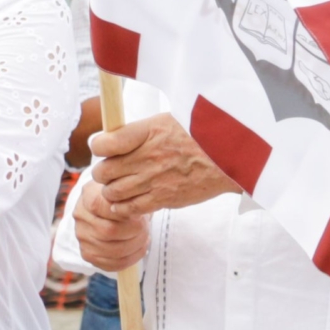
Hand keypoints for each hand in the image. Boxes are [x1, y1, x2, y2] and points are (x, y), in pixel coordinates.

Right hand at [72, 181, 149, 271]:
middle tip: (145, 227)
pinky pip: (111, 264)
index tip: (139, 213)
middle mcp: (80, 216)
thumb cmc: (121, 198)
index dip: (124, 213)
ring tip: (144, 238)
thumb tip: (136, 213)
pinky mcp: (87, 254)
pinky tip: (139, 249)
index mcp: (88, 195)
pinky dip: (131, 259)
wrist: (108, 207)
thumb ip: (128, 197)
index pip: (101, 206)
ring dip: (136, 246)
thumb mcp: (124, 189)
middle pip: (109, 230)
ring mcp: (82, 236)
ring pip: (113, 250)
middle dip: (135, 232)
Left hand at [91, 113, 237, 217]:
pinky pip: (130, 209)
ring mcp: (154, 180)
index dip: (98, 145)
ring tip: (119, 186)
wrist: (231, 156)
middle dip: (102, 172)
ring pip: (113, 192)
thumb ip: (142, 130)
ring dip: (111, 190)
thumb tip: (115, 137)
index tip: (103, 146)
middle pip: (104, 171)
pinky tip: (127, 201)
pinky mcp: (163, 199)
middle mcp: (148, 156)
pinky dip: (122, 207)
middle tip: (109, 170)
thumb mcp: (169, 120)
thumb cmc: (201, 135)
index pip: (105, 142)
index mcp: (149, 131)